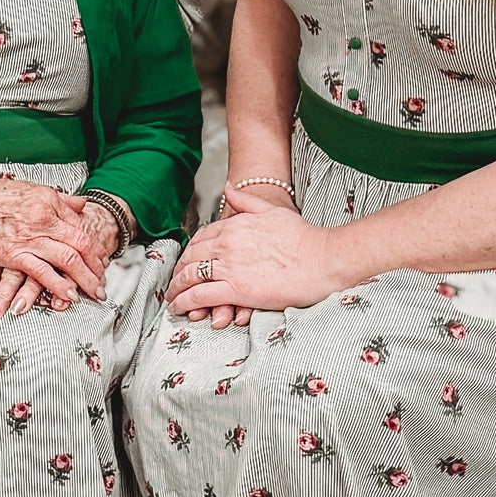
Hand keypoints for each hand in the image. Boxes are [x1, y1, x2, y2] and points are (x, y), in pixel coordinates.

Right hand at [0, 177, 108, 315]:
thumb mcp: (28, 190)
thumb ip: (57, 200)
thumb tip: (80, 204)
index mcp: (48, 200)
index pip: (80, 225)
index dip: (93, 244)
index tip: (99, 258)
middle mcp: (43, 217)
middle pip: (81, 243)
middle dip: (96, 264)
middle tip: (103, 279)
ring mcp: (29, 236)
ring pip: (68, 259)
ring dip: (85, 278)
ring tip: (94, 292)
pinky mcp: (14, 254)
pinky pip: (42, 272)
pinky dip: (58, 285)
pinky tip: (69, 295)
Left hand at [167, 184, 337, 325]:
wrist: (322, 259)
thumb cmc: (303, 238)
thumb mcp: (271, 211)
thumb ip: (246, 201)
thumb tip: (228, 188)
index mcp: (235, 225)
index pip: (201, 238)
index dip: (189, 252)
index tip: (187, 261)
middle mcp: (227, 244)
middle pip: (190, 257)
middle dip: (178, 271)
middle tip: (174, 282)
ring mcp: (229, 267)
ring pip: (190, 277)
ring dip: (177, 288)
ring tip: (173, 297)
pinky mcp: (236, 289)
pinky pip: (200, 296)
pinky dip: (185, 302)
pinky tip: (181, 307)